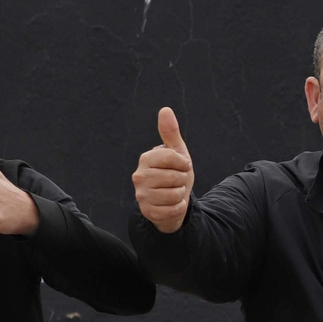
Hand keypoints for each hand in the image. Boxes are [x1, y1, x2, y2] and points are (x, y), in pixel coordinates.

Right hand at [133, 107, 194, 232]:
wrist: (172, 200)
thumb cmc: (175, 173)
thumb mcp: (177, 152)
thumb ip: (171, 132)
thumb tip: (165, 109)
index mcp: (146, 159)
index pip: (171, 157)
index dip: (183, 162)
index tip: (182, 165)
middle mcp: (139, 176)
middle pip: (174, 176)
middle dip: (182, 179)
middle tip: (175, 181)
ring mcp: (141, 195)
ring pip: (175, 194)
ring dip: (180, 194)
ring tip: (173, 191)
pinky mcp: (148, 212)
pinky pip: (174, 209)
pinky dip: (178, 207)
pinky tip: (171, 204)